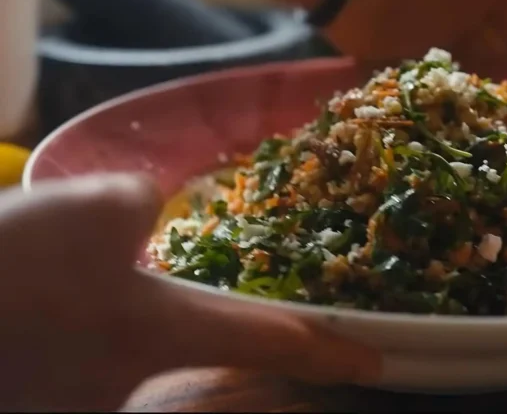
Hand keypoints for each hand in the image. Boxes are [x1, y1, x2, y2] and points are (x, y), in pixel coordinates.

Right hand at [0, 175, 379, 410]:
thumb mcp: (84, 210)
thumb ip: (135, 208)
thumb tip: (145, 212)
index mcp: (150, 330)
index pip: (269, 341)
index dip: (328, 352)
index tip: (375, 367)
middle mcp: (118, 384)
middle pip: (164, 344)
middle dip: (144, 311)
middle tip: (78, 283)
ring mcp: (71, 402)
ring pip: (97, 350)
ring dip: (72, 315)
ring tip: (31, 286)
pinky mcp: (32, 400)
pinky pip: (54, 360)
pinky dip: (45, 328)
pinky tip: (19, 306)